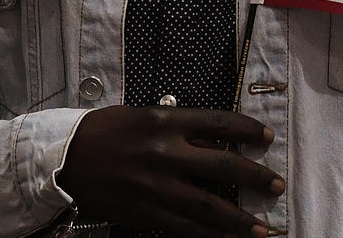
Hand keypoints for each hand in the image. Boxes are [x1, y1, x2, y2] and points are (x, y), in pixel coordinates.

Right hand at [56, 105, 284, 237]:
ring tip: (264, 228)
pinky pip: (186, 227)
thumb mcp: (143, 115)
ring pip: (210, 206)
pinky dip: (211, 236)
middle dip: (256, 177)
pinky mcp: (146, 212)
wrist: (66, 158)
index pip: (219, 123)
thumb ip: (179, 127)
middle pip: (223, 166)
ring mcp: (157, 186)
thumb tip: (215, 141)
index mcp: (165, 120)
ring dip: (241, 219)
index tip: (267, 137)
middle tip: (276, 184)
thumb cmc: (105, 130)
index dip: (249, 130)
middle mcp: (166, 152)